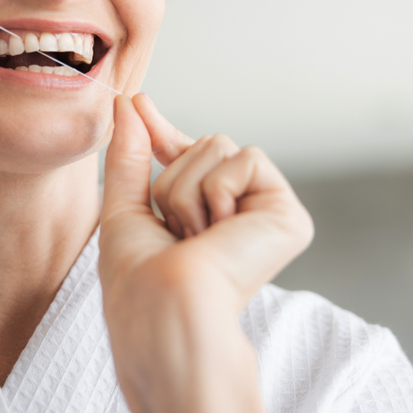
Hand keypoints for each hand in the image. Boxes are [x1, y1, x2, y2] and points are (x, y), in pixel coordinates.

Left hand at [100, 93, 312, 317]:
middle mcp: (238, 215)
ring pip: (219, 146)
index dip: (159, 132)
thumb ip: (129, 157)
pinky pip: (246, 158)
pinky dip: (218, 191)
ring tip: (198, 238)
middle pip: (202, 144)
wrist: (165, 309)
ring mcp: (265, 214)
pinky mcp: (288, 215)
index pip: (184, 160)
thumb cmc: (138, 280)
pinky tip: (222, 233)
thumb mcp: (124, 209)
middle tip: (178, 233)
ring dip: (190, 190)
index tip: (136, 103)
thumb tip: (127, 103)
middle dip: (173, 180)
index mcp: (202, 219)